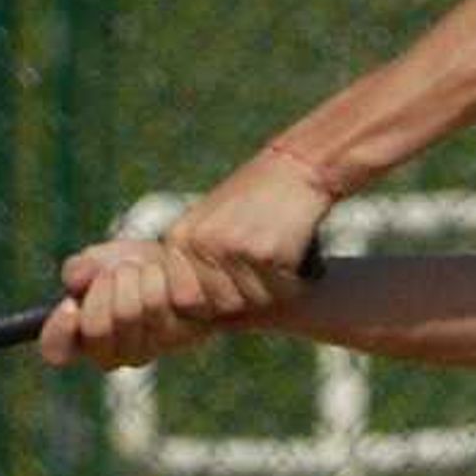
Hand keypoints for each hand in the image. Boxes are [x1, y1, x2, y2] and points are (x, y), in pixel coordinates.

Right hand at [38, 238, 207, 370]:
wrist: (187, 264)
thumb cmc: (136, 267)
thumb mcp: (102, 260)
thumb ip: (82, 269)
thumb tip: (76, 279)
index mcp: (84, 335)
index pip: (56, 349)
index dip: (59, 331)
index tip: (69, 306)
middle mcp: (115, 351)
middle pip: (96, 328)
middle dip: (106, 285)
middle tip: (122, 271)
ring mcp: (151, 347)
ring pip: (132, 312)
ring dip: (140, 274)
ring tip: (150, 269)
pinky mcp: (186, 333)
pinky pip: (171, 299)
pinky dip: (172, 272)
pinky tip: (175, 273)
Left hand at [163, 146, 341, 317]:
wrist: (295, 167)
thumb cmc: (258, 199)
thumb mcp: (212, 224)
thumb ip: (196, 262)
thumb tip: (191, 308)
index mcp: (180, 238)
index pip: (183, 301)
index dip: (210, 306)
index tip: (234, 288)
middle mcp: (199, 245)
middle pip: (217, 306)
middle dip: (244, 301)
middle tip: (263, 276)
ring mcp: (228, 249)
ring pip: (248, 303)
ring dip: (271, 293)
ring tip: (279, 263)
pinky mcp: (262, 253)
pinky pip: (277, 292)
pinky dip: (291, 283)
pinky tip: (293, 256)